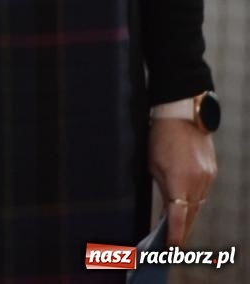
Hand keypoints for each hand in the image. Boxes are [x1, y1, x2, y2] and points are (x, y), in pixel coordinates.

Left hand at [149, 119, 215, 245]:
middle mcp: (197, 182)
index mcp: (179, 181)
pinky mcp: (212, 173)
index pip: (178, 216)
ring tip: (177, 228)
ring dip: (188, 216)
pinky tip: (186, 206)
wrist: (183, 116)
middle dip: (182, 230)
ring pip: (198, 205)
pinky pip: (202, 193)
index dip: (175, 234)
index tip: (171, 247)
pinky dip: (193, 201)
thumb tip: (168, 210)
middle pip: (191, 214)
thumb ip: (163, 189)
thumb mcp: (153, 164)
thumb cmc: (160, 138)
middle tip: (172, 244)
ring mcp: (207, 178)